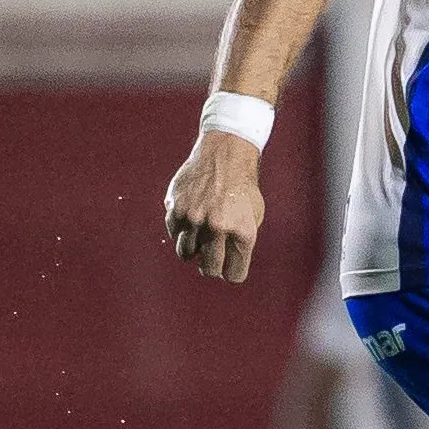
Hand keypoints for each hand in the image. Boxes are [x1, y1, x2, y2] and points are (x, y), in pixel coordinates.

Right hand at [165, 131, 264, 281]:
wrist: (226, 154)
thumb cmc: (242, 188)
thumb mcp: (254, 216)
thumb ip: (240, 241)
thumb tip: (226, 266)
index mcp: (242, 232)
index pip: (234, 275)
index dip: (232, 272)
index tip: (230, 268)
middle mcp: (217, 227)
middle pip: (210, 269)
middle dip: (212, 267)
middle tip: (212, 260)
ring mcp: (194, 217)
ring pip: (186, 254)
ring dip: (193, 250)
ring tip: (201, 237)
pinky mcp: (176, 207)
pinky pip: (174, 233)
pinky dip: (181, 231)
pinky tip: (191, 220)